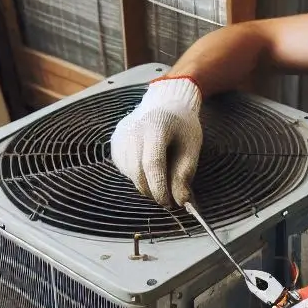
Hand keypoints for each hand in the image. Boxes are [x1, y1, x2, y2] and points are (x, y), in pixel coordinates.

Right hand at [109, 76, 202, 204]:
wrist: (164, 104)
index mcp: (156, 126)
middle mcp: (133, 129)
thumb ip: (185, 173)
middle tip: (168, 201)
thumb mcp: (192, 146)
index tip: (169, 203)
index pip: (153, 163)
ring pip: (131, 174)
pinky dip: (139, 177)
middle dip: (153, 191)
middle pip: (138, 172)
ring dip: (146, 186)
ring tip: (162, 183)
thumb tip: (181, 201)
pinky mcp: (115, 144)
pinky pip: (126, 170)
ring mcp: (121, 136)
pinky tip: (150, 169)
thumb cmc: (182, 126)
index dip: (160, 187)